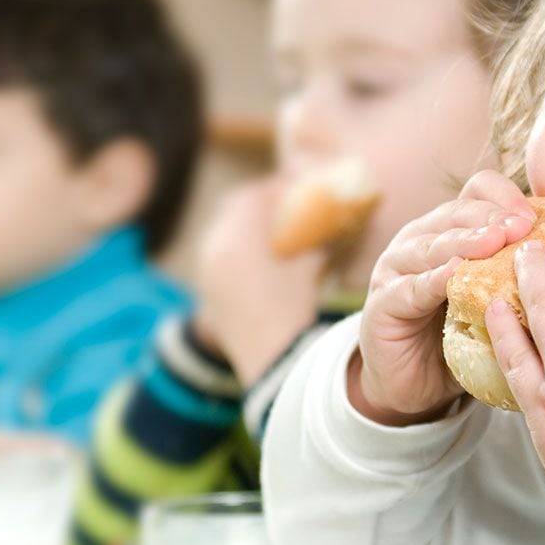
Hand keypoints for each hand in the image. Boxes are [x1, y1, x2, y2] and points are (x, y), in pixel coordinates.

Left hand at [192, 179, 329, 384]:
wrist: (271, 357)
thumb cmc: (295, 307)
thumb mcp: (310, 265)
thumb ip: (319, 237)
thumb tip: (337, 219)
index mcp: (238, 235)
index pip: (254, 195)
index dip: (276, 187)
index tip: (294, 187)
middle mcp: (215, 246)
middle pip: (233, 208)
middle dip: (257, 201)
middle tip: (282, 203)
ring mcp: (206, 268)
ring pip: (223, 230)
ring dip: (244, 223)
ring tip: (272, 228)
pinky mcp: (207, 287)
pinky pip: (218, 253)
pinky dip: (235, 246)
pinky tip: (259, 257)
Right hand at [350, 170, 534, 425]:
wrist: (413, 385)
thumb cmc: (462, 338)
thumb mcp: (497, 300)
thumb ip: (523, 278)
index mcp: (451, 229)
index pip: (477, 192)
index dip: (504, 197)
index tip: (534, 217)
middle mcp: (420, 239)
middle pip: (456, 212)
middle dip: (491, 216)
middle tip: (522, 226)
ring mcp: (396, 269)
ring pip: (431, 244)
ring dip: (465, 241)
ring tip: (494, 241)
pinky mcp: (383, 304)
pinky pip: (410, 287)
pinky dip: (432, 280)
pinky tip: (454, 277)